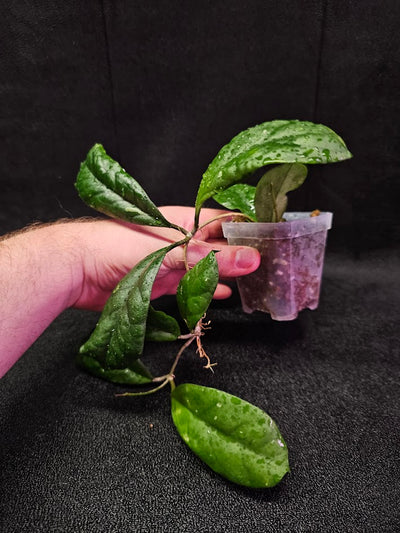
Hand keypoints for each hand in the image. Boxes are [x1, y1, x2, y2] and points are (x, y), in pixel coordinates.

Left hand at [74, 206, 259, 310]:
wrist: (76, 270)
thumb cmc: (118, 246)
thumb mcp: (171, 251)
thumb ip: (210, 257)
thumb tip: (251, 258)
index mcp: (184, 221)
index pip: (225, 221)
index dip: (249, 230)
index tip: (275, 243)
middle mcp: (181, 239)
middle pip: (219, 246)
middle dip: (242, 256)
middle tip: (271, 269)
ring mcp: (172, 262)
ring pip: (208, 268)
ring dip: (227, 275)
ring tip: (255, 284)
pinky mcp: (162, 282)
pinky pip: (192, 286)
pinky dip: (208, 291)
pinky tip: (225, 296)